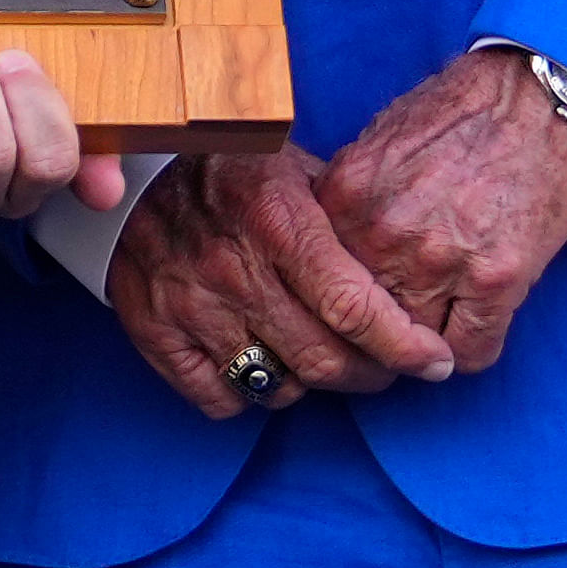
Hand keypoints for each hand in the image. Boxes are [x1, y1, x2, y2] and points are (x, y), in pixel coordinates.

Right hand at [106, 148, 454, 418]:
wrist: (133, 169)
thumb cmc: (233, 170)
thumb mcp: (297, 171)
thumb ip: (347, 223)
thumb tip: (412, 277)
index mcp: (278, 220)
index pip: (354, 308)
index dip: (405, 347)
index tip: (433, 362)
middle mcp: (234, 268)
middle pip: (323, 360)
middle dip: (371, 375)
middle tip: (385, 368)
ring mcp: (190, 304)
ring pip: (276, 385)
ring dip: (311, 385)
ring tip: (320, 359)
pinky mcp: (154, 331)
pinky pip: (218, 398)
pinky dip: (250, 394)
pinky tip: (263, 363)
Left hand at [311, 53, 566, 374]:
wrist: (543, 94)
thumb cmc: (464, 108)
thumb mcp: (381, 138)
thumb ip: (349, 197)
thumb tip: (327, 245)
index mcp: (346, 196)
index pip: (316, 284)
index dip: (334, 301)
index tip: (351, 308)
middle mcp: (383, 234)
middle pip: (358, 324)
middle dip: (374, 333)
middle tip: (394, 328)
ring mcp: (439, 260)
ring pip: (411, 348)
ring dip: (424, 345)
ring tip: (440, 324)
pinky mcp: (496, 279)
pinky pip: (470, 352)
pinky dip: (471, 348)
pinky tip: (477, 324)